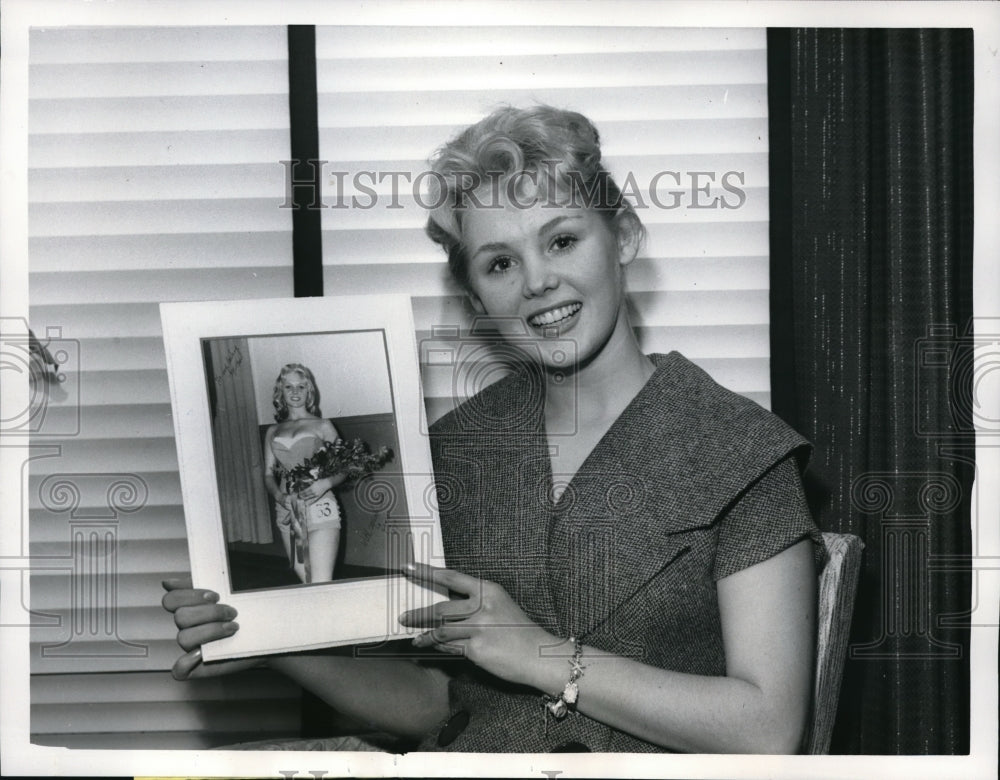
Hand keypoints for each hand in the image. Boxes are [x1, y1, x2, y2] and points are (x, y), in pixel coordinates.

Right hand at [161, 577, 258, 679]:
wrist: (268, 632)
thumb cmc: (248, 611)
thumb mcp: (229, 591)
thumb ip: (203, 580)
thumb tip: (169, 583)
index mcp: (191, 608)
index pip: (172, 600)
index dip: (190, 596)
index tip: (216, 595)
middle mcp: (189, 628)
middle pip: (181, 617)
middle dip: (209, 613)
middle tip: (232, 612)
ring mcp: (192, 647)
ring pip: (183, 638)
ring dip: (210, 631)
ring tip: (233, 628)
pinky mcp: (200, 667)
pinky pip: (180, 670)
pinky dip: (187, 662)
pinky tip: (203, 654)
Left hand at [299, 477, 332, 503]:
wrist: (327, 483)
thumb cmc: (320, 481)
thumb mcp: (314, 482)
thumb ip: (309, 484)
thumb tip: (304, 486)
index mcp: (312, 488)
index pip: (305, 492)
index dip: (301, 493)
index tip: (298, 493)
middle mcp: (313, 492)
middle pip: (306, 495)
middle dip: (302, 496)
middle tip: (298, 497)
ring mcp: (316, 495)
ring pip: (308, 498)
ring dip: (304, 499)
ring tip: (301, 500)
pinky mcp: (318, 496)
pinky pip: (313, 500)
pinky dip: (309, 502)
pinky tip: (307, 503)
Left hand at [399, 563, 557, 687]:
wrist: (540, 655)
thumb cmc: (521, 632)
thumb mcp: (500, 606)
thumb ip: (475, 604)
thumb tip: (445, 610)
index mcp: (488, 589)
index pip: (451, 577)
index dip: (426, 572)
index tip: (408, 568)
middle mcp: (482, 606)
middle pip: (441, 607)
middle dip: (418, 613)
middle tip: (403, 616)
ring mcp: (479, 628)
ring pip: (441, 630)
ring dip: (424, 635)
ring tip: (414, 639)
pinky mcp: (477, 649)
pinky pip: (450, 648)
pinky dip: (439, 648)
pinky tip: (432, 649)